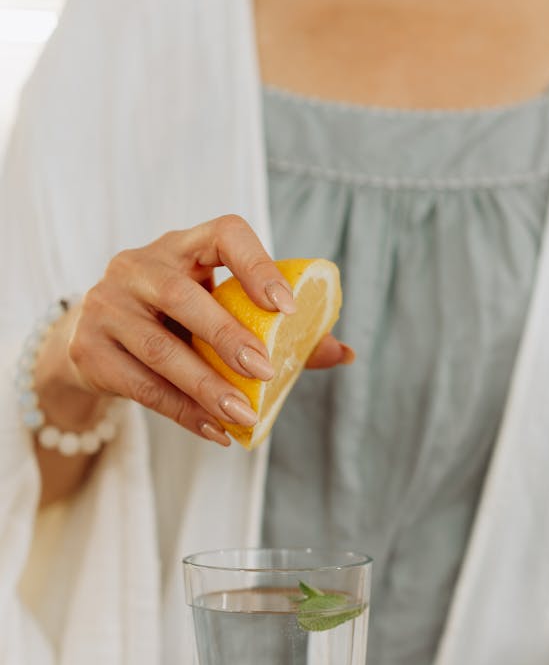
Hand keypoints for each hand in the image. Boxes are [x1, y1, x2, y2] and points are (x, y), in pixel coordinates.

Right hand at [48, 215, 350, 443]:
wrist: (90, 340)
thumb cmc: (173, 320)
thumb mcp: (216, 310)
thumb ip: (277, 330)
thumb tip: (343, 352)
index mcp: (181, 246)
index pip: (223, 234)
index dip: (257, 265)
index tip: (287, 308)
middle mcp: (138, 267)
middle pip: (182, 297)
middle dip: (228, 337)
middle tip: (267, 373)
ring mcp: (106, 307)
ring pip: (159, 349)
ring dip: (206, 387)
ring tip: (245, 416)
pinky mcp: (90, 350)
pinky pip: (142, 386)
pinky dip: (183, 412)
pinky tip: (215, 430)